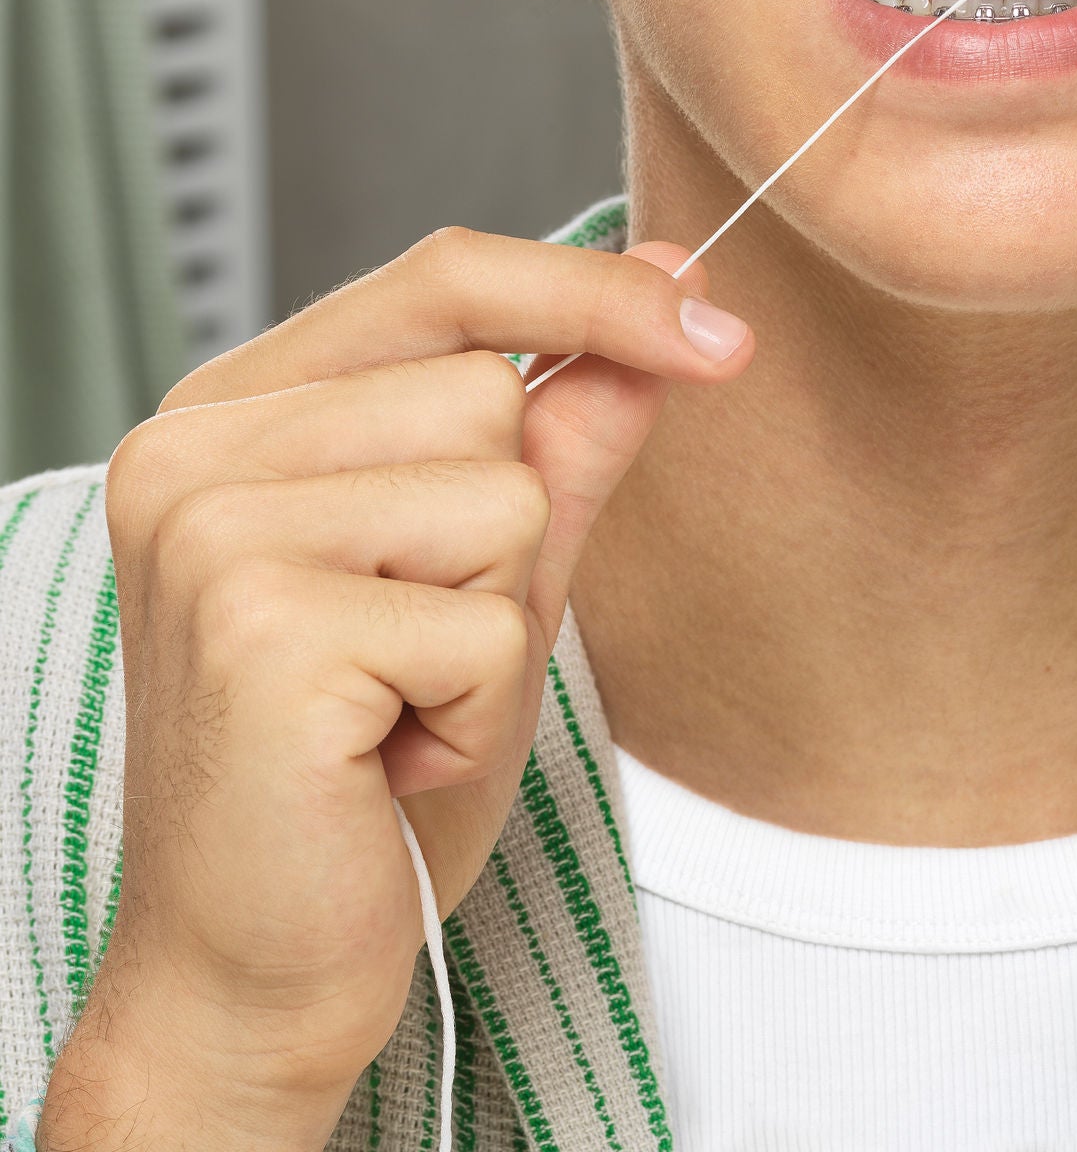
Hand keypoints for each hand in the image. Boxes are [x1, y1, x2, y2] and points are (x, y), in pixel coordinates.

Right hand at [40, 229, 751, 1149]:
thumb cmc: (368, 773)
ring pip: (500, 494)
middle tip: (418, 651)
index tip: (716, 328)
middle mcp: (196, 450)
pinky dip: (479, 707)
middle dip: (508, 536)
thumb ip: (568, 432)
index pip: (443, 276)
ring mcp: (213, 531)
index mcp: (238, 415)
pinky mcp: (261, 629)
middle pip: (489, 389)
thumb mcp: (494, 575)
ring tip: (402, 703)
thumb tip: (674, 289)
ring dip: (495, 625)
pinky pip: (490, 619)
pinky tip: (390, 756)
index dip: (594, 291)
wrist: (264, 964)